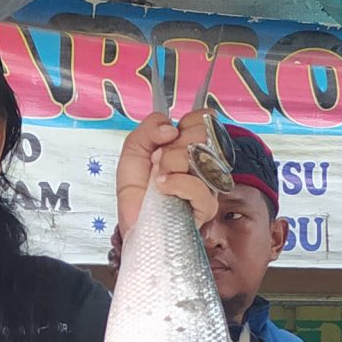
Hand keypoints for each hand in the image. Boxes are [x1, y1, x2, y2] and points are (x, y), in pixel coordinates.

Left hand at [114, 108, 220, 238]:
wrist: (133, 222)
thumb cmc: (137, 191)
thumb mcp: (134, 149)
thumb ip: (150, 127)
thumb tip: (170, 129)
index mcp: (190, 146)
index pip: (204, 119)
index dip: (186, 122)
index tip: (168, 137)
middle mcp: (203, 162)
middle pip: (201, 133)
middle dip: (172, 146)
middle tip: (159, 163)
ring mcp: (208, 183)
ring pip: (196, 155)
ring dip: (169, 164)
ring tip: (159, 179)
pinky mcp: (206, 206)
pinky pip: (196, 185)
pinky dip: (174, 183)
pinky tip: (163, 188)